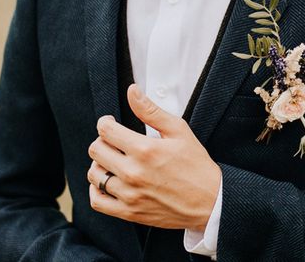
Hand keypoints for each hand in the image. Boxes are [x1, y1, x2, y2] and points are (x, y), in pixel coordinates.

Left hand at [87, 84, 220, 230]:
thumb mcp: (178, 130)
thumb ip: (150, 110)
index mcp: (144, 149)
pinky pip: (98, 201)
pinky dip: (96, 189)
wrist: (210, 201)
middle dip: (103, 140)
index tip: (111, 123)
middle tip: (114, 141)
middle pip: (96, 150)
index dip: (105, 122)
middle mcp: (133, 173)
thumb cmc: (195, 164)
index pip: (105, 130)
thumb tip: (132, 91)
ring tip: (112, 160)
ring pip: (94, 174)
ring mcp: (130, 195)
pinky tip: (107, 180)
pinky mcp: (129, 213)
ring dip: (99, 163)